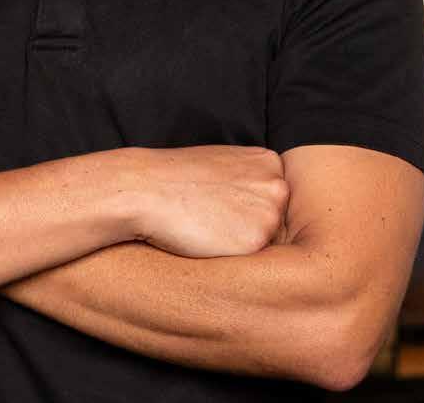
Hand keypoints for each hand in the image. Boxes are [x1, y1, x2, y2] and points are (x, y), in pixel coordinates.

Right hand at [130, 144, 288, 257]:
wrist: (145, 189)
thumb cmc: (178, 178)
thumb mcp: (224, 164)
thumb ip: (252, 179)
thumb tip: (267, 205)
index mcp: (270, 161)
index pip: (275, 199)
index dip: (246, 206)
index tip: (220, 202)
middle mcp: (277, 185)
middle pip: (276, 222)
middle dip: (249, 225)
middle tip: (213, 215)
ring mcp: (270, 213)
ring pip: (267, 244)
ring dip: (242, 243)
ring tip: (209, 225)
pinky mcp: (256, 241)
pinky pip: (253, 262)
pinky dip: (232, 257)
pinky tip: (208, 240)